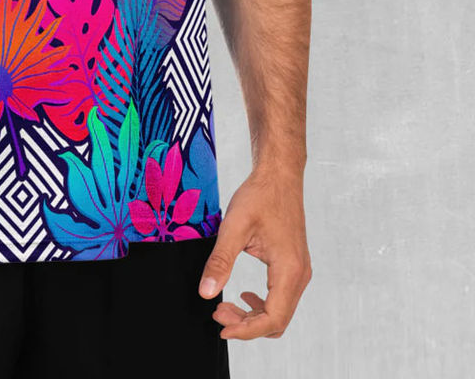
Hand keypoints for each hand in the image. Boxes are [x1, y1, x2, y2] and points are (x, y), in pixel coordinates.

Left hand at [197, 162, 311, 339]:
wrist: (279, 176)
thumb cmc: (259, 197)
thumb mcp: (233, 227)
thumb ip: (220, 261)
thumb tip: (206, 294)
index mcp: (289, 270)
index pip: (272, 318)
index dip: (246, 330)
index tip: (220, 326)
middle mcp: (300, 276)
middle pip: (278, 320)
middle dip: (247, 324)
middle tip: (218, 312)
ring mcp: (300, 271)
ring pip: (281, 312)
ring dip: (253, 315)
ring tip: (226, 305)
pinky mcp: (294, 266)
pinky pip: (282, 298)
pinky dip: (262, 303)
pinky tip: (243, 293)